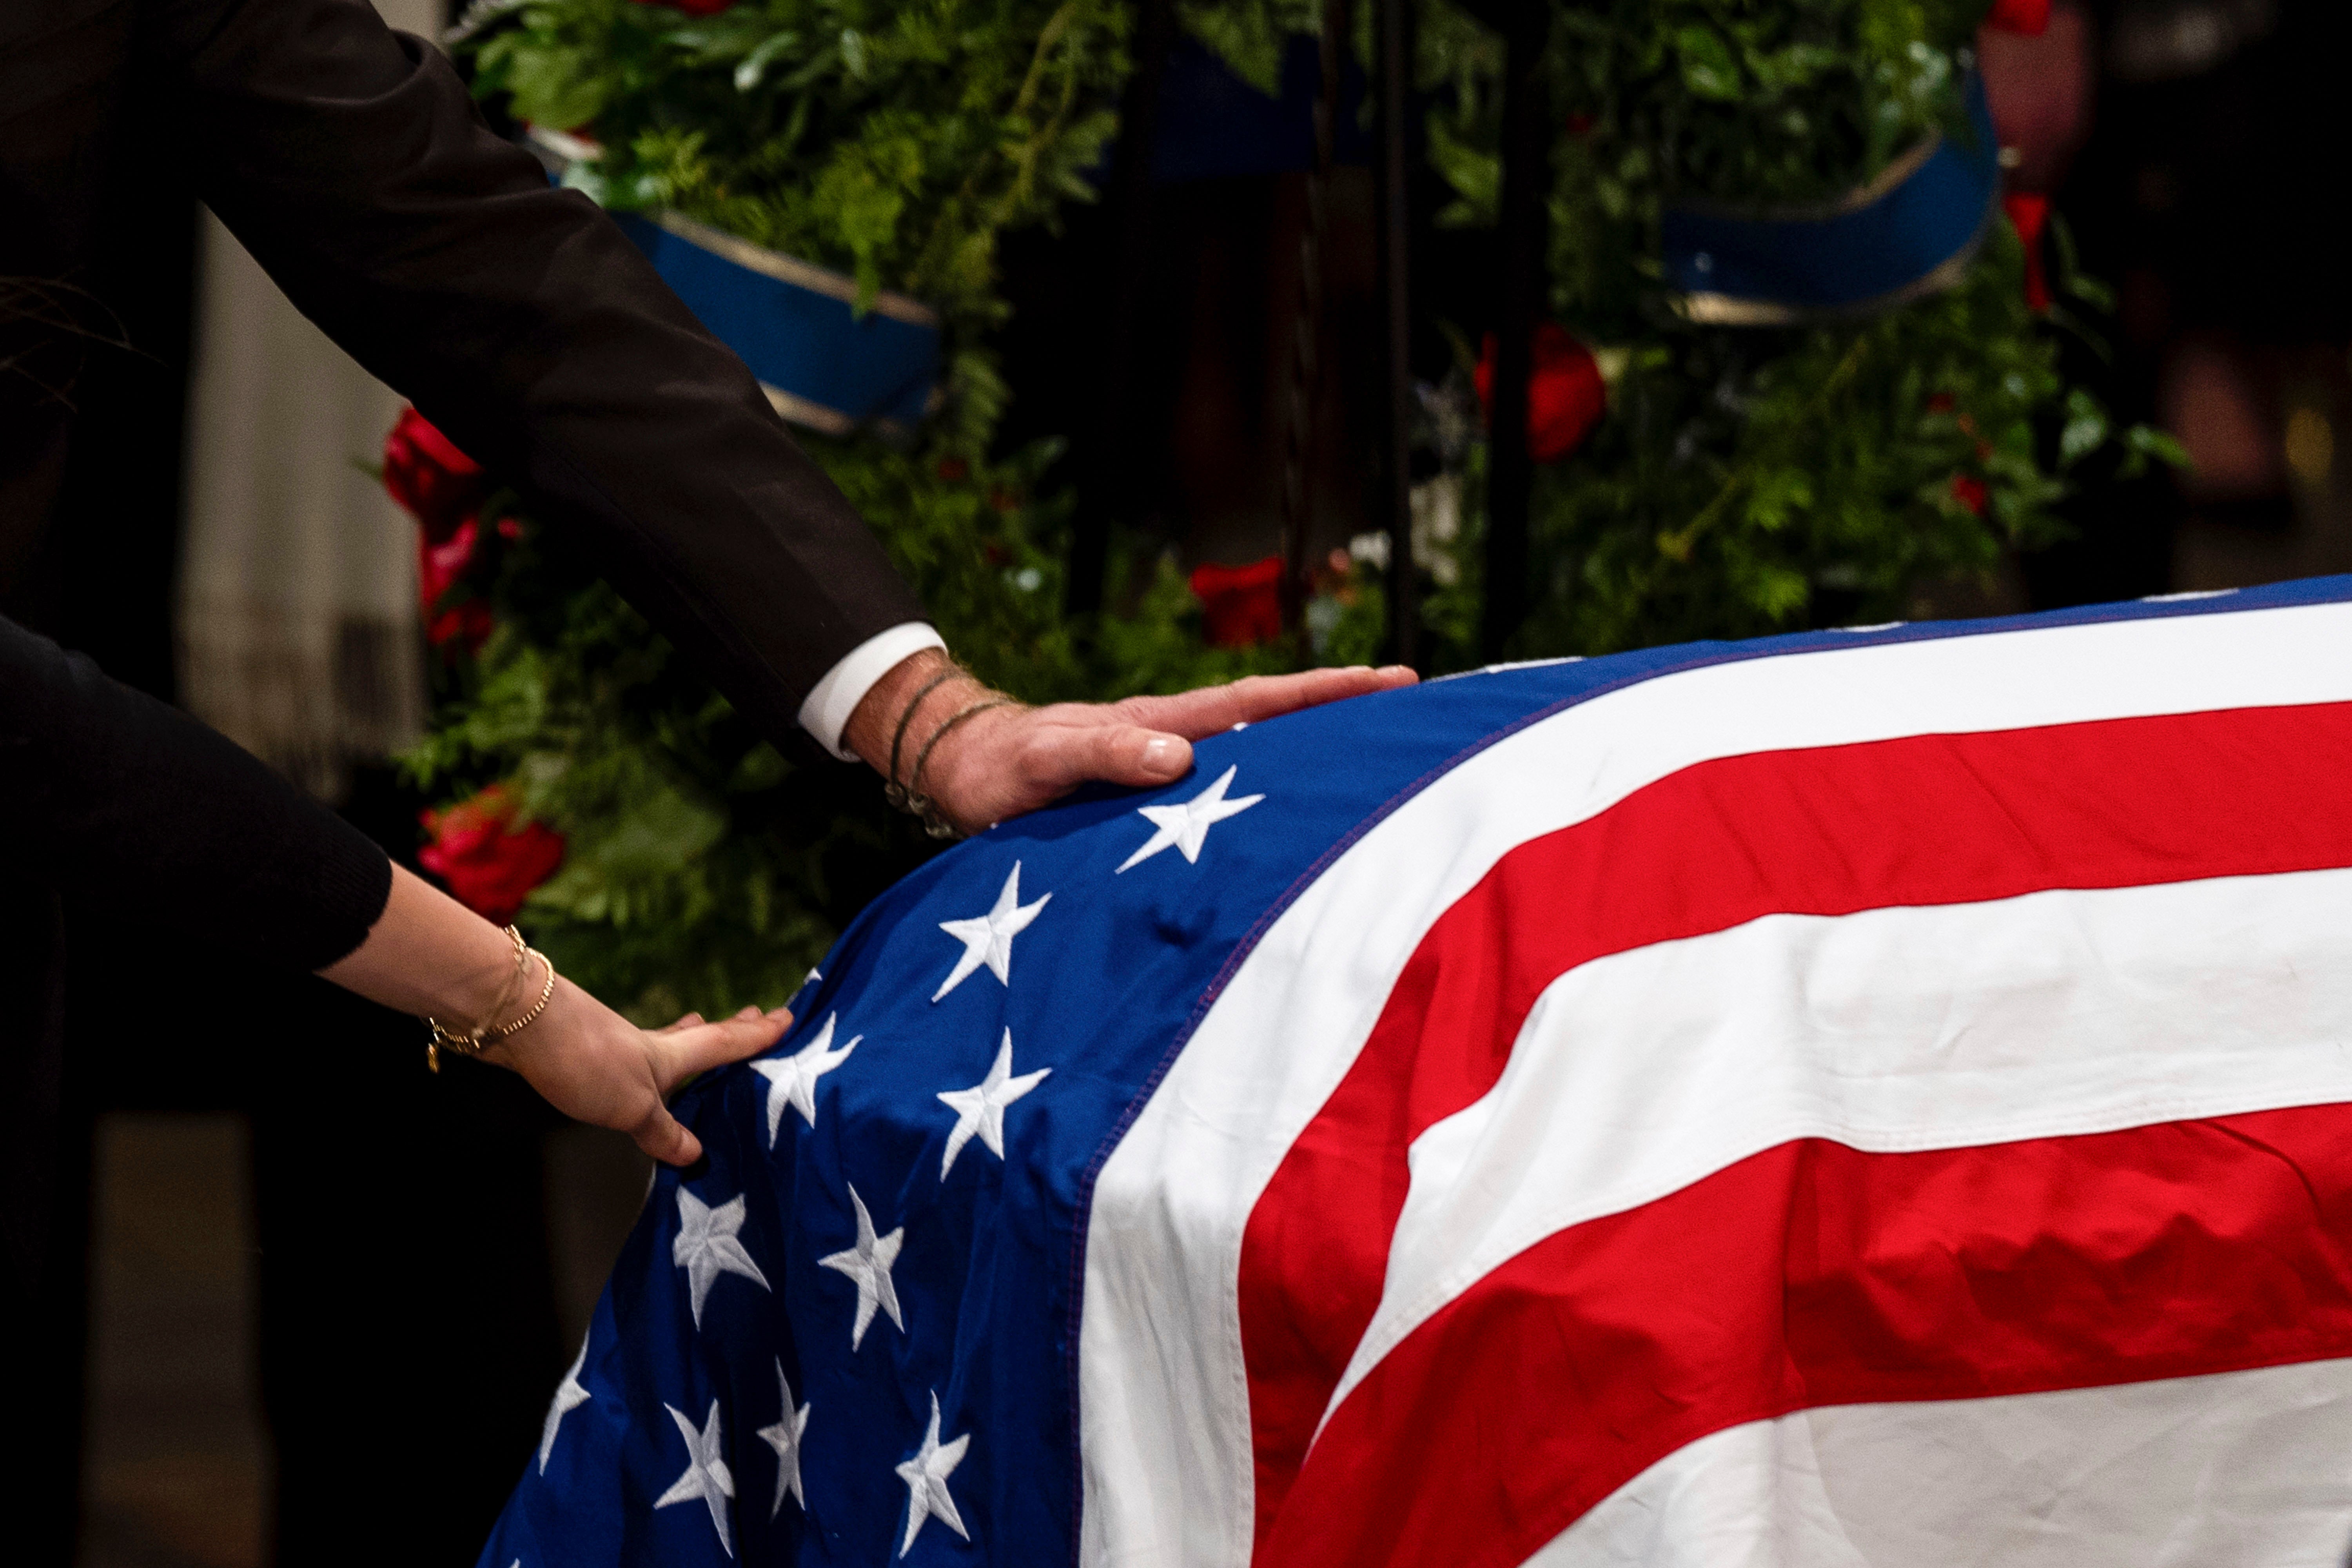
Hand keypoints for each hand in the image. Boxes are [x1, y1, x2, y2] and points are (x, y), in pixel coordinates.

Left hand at [485, 979, 790, 1165]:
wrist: (521, 1026)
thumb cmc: (588, 1061)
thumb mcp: (634, 1106)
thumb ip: (663, 1131)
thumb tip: (694, 1154)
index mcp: (673, 1055)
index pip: (725, 1045)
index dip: (757, 1036)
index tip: (788, 1018)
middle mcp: (650, 1046)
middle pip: (699, 1037)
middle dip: (729, 1030)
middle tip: (754, 1016)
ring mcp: (618, 1047)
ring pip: (665, 1045)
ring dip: (686, 1040)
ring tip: (699, 1029)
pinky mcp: (587, 1054)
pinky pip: (633, 1060)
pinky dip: (648, 1060)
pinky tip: (635, 1071)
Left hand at [845, 652, 1418, 833]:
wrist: (964, 774)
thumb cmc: (1002, 769)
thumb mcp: (1046, 760)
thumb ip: (1104, 752)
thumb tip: (1180, 756)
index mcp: (1165, 721)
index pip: (1262, 702)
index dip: (1327, 692)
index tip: (1394, 681)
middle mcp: (1180, 740)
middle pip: (1279, 721)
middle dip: (1347, 715)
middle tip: (1421, 712)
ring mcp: (1172, 768)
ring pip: (1260, 757)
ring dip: (1317, 757)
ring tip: (1385, 767)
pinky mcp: (1157, 799)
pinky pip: (1229, 795)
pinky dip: (1271, 797)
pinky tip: (1300, 824)